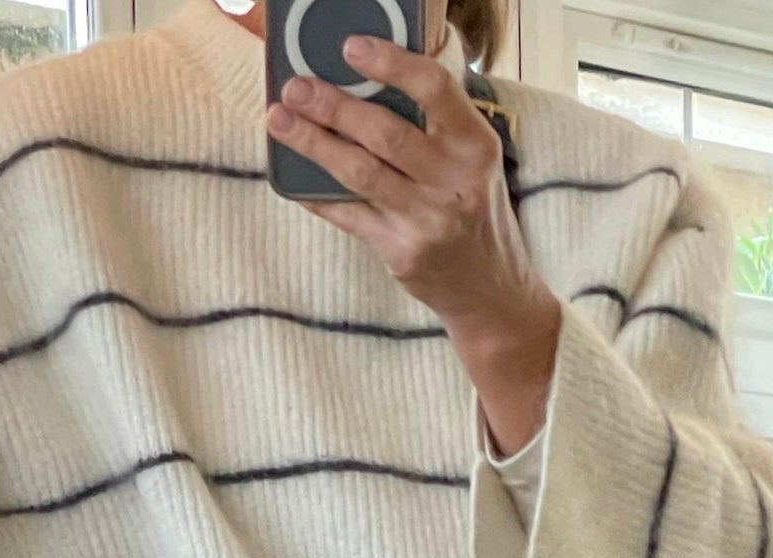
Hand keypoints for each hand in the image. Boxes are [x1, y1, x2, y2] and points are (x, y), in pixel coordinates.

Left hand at [266, 35, 560, 453]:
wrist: (491, 292)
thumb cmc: (475, 214)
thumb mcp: (473, 162)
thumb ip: (435, 126)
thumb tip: (367, 84)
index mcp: (475, 146)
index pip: (433, 90)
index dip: (390, 64)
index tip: (351, 49)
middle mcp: (455, 182)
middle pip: (384, 133)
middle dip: (333, 106)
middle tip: (296, 88)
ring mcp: (428, 221)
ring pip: (360, 173)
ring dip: (314, 144)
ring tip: (281, 121)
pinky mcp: (403, 254)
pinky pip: (350, 216)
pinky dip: (318, 195)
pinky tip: (293, 178)